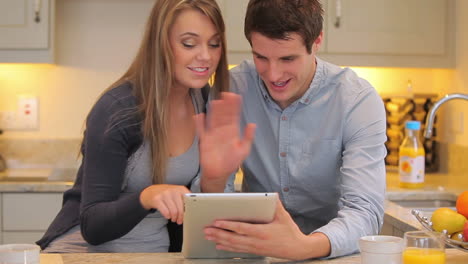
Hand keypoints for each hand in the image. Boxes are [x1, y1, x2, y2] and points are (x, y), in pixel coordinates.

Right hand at [139, 184, 189, 224]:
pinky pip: (165, 212)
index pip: (189, 201)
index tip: (189, 216)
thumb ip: (184, 200)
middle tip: (180, 221)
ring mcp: (164, 194)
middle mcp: (173, 190)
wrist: (150, 192)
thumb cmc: (166, 194)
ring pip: (173, 211)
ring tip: (174, 219)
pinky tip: (167, 216)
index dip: (189, 210)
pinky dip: (167, 216)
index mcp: (181, 188)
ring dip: (174, 218)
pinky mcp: (157, 199)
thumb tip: (191, 211)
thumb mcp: (176, 193)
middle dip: (181, 217)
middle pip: (181, 208)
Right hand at [194, 92, 255, 191]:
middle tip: (226, 94)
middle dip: (225, 105)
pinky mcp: (204, 141)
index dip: (234, 106)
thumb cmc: (231, 162)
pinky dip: (200, 124)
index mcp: (232, 132)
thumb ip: (248, 137)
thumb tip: (253, 125)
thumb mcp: (243, 150)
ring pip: (214, 120)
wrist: (219, 174)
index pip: (233, 116)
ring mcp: (213, 135)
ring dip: (215, 111)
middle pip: (223, 115)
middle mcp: (222, 131)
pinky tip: (199, 116)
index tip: (236, 96)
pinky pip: (201, 131)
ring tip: (216, 101)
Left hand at [203, 197, 330, 259]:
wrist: (296, 249)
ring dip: (219, 240)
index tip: (217, 222)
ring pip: (233, 245)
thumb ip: (275, 205)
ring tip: (208, 236)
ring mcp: (254, 248)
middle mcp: (256, 241)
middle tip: (206, 230)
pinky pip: (238, 250)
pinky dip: (227, 247)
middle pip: (233, 238)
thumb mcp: (284, 216)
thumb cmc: (289, 232)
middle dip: (218, 234)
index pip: (241, 228)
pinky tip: (219, 245)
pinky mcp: (254, 251)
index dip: (228, 225)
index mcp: (262, 232)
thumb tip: (271, 195)